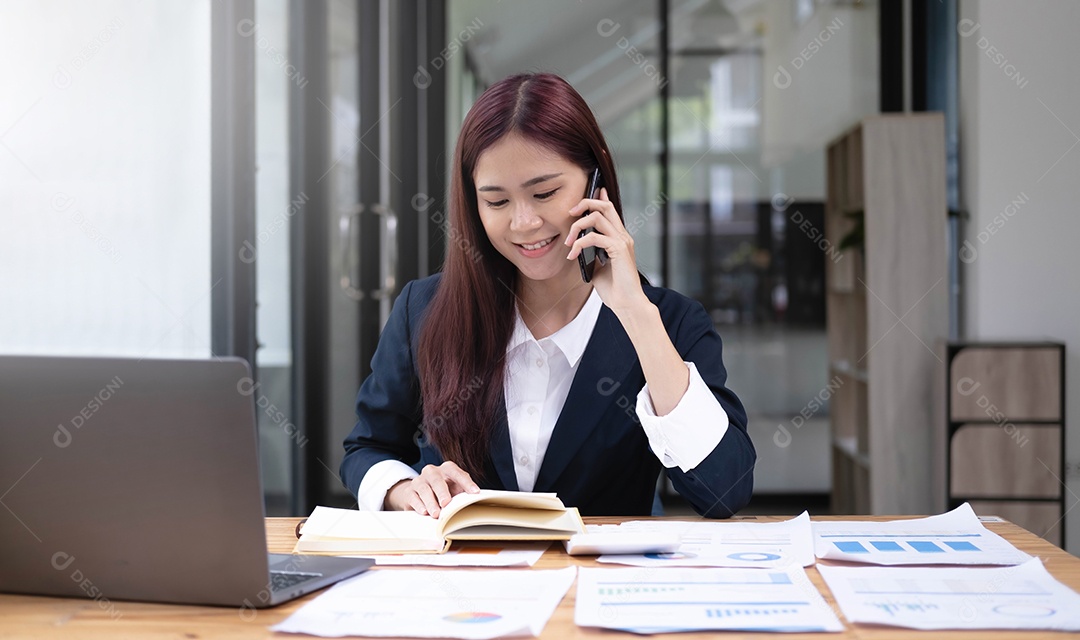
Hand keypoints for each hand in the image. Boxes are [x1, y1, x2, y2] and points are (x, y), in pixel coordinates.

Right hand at [384, 462, 479, 516]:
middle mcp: (432, 472)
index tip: (475, 492)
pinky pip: (413, 496)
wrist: (419, 494)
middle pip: (437, 479)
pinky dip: (418, 505)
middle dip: (442, 492)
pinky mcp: (409, 491)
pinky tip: (424, 512)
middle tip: (446, 503)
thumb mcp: (454, 490)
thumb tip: (476, 503)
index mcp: (447, 469)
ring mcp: (419, 480)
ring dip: (430, 502)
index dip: (466, 483)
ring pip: (424, 489)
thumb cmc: (443, 492)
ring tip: (435, 513)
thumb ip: (463, 494)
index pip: (457, 473)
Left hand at [565, 187, 649, 314]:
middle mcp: (622, 236)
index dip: (597, 198)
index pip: (610, 210)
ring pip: (597, 217)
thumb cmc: (614, 289)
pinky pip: (594, 237)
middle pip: (605, 206)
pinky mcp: (619, 249)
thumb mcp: (597, 268)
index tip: (581, 199)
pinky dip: (579, 243)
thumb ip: (590, 255)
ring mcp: (622, 241)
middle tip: (570, 213)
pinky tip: (572, 254)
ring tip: (568, 243)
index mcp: (619, 238)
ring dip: (577, 226)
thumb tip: (577, 247)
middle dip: (585, 204)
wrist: (626, 304)